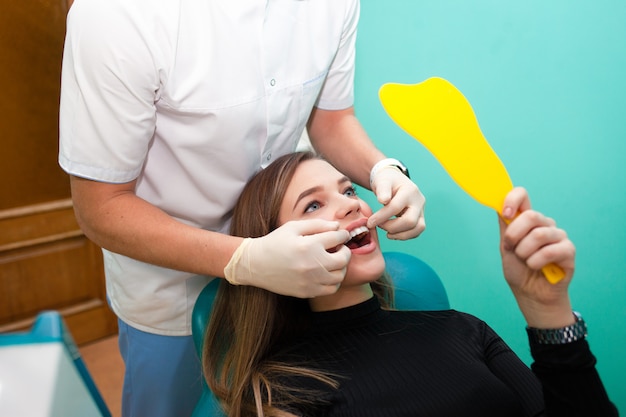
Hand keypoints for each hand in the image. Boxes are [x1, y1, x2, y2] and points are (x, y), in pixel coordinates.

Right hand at [223, 219, 350, 297]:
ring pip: (340, 276)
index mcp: (309, 245)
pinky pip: (331, 289)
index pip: (338, 238)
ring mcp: (310, 281)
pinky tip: (326, 273)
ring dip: (341, 267)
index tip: (342, 235)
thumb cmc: (274, 242)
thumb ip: (318, 225)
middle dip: (345, 251)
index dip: (343, 235)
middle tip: (340, 248)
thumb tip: (337, 227)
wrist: (255, 264)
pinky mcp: (307, 292)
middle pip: (343, 259)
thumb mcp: (293, 227)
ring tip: (333, 261)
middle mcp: (312, 264)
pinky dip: (333, 281)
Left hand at [367, 166, 425, 239]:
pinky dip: (404, 235)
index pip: (395, 208)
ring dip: (400, 235)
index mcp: (410, 191)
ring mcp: (421, 210)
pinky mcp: (420, 218)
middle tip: (379, 226)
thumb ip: (382, 190)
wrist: (395, 181)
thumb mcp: (382, 181)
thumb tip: (383, 200)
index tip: (369, 223)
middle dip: (392, 227)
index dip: (381, 217)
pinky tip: (392, 233)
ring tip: (387, 233)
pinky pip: (416, 231)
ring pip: (417, 228)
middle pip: (410, 221)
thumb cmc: (387, 181)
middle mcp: (419, 201)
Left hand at [499, 187, 575, 326]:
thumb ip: (506, 226)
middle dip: (514, 236)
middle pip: (530, 215)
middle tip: (512, 250)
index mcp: (527, 220)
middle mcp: (544, 224)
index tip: (506, 214)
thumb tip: (500, 205)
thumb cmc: (519, 269)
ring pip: (538, 235)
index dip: (512, 199)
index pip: (523, 195)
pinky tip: (537, 268)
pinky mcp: (568, 250)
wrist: (530, 294)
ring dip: (524, 253)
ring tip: (526, 262)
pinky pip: (550, 251)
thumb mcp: (506, 245)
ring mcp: (558, 236)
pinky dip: (536, 262)